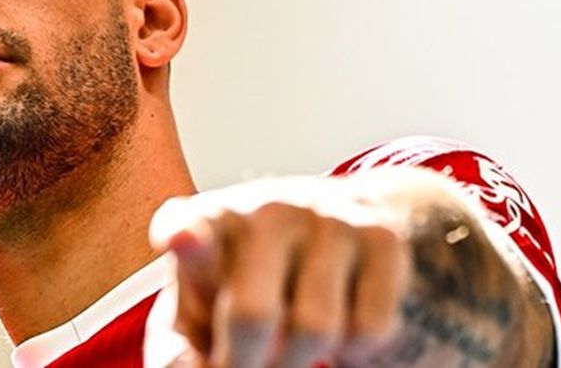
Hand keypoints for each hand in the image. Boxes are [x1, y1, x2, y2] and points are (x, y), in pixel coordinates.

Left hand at [146, 177, 411, 367]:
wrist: (341, 233)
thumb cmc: (245, 286)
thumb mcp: (200, 314)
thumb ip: (180, 350)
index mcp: (205, 222)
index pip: (186, 225)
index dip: (184, 238)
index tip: (180, 239)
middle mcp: (263, 209)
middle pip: (252, 316)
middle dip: (245, 366)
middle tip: (242, 367)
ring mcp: (325, 216)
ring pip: (315, 331)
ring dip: (301, 362)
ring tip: (289, 345)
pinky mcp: (380, 236)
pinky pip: (370, 329)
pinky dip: (355, 350)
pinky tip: (341, 321)